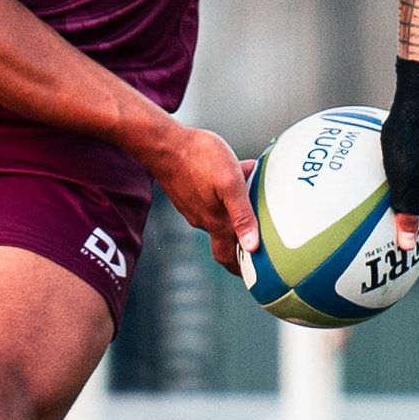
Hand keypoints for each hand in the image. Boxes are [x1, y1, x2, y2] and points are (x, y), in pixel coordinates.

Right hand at [148, 120, 258, 275]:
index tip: (254, 275)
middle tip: (254, 250)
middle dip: (239, 247)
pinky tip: (230, 184)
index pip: (229, 256)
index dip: (242, 269)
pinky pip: (208, 204)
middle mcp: (202, 219)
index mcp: (215, 220)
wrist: (163, 144)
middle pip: (223, 241)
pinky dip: (221, 202)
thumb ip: (242, 214)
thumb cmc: (198, 157)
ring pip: (216, 219)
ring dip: (231, 219)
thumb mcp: (230, 182)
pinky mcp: (185, 194)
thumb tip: (252, 247)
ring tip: (249, 208)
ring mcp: (191, 207)